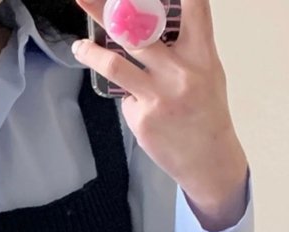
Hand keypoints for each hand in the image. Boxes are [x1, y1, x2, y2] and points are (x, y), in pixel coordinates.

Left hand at [70, 0, 249, 230]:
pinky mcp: (142, 119)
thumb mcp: (207, 70)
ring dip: (92, 54)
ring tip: (79, 48)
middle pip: (138, 30)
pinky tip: (139, 107)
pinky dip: (127, 97)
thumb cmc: (206, 111)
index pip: (193, 7)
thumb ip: (185, 46)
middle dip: (107, 10)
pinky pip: (124, 98)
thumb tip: (150, 24)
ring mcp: (158, 96)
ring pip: (116, 65)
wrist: (209, 160)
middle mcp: (179, 71)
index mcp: (201, 53)